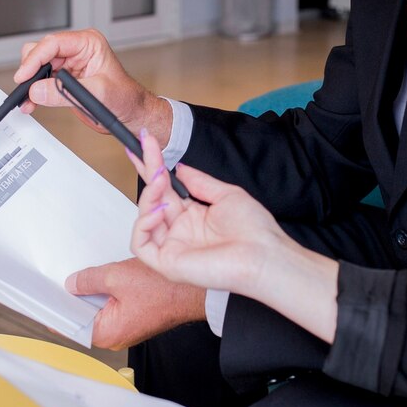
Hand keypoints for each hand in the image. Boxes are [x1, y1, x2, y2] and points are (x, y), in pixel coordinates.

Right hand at [14, 29, 171, 142]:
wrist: (129, 114)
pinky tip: (32, 102)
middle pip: (40, 51)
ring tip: (28, 99)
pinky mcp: (62, 79)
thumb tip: (38, 90)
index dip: (35, 58)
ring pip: (36, 66)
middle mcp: (76, 50)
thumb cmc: (125, 97)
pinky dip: (34, 92)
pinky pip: (40, 82)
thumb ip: (66, 91)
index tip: (25, 75)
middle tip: (25, 88)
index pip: (53, 43)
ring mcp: (68, 65)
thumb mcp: (98, 93)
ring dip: (30, 83)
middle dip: (30, 70)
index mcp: (88, 43)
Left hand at [66, 258, 206, 349]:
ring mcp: (125, 328)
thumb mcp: (117, 277)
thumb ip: (89, 281)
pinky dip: (106, 293)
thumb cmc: (165, 289)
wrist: (195, 290)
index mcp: (107, 333)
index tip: (42, 300)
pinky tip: (103, 279)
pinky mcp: (134, 318)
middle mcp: (115, 336)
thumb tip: (72, 284)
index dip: (55, 310)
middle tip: (59, 281)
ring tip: (82, 278)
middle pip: (83, 317)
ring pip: (98, 310)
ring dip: (92, 294)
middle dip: (73, 299)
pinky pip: (112, 306)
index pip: (70, 326)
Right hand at [128, 130, 342, 340]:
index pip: (166, 190)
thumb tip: (179, 168)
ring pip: (144, 219)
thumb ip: (199, 182)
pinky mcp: (168, 264)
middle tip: (142, 146)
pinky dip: (142, 225)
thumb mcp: (226, 195)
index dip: (154, 167)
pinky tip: (158, 211)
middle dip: (147, 171)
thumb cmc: (254, 231)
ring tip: (159, 179)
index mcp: (193, 217)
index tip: (146, 143)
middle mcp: (180, 232)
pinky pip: (140, 245)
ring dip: (148, 195)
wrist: (265, 256)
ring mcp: (173, 248)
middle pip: (152, 199)